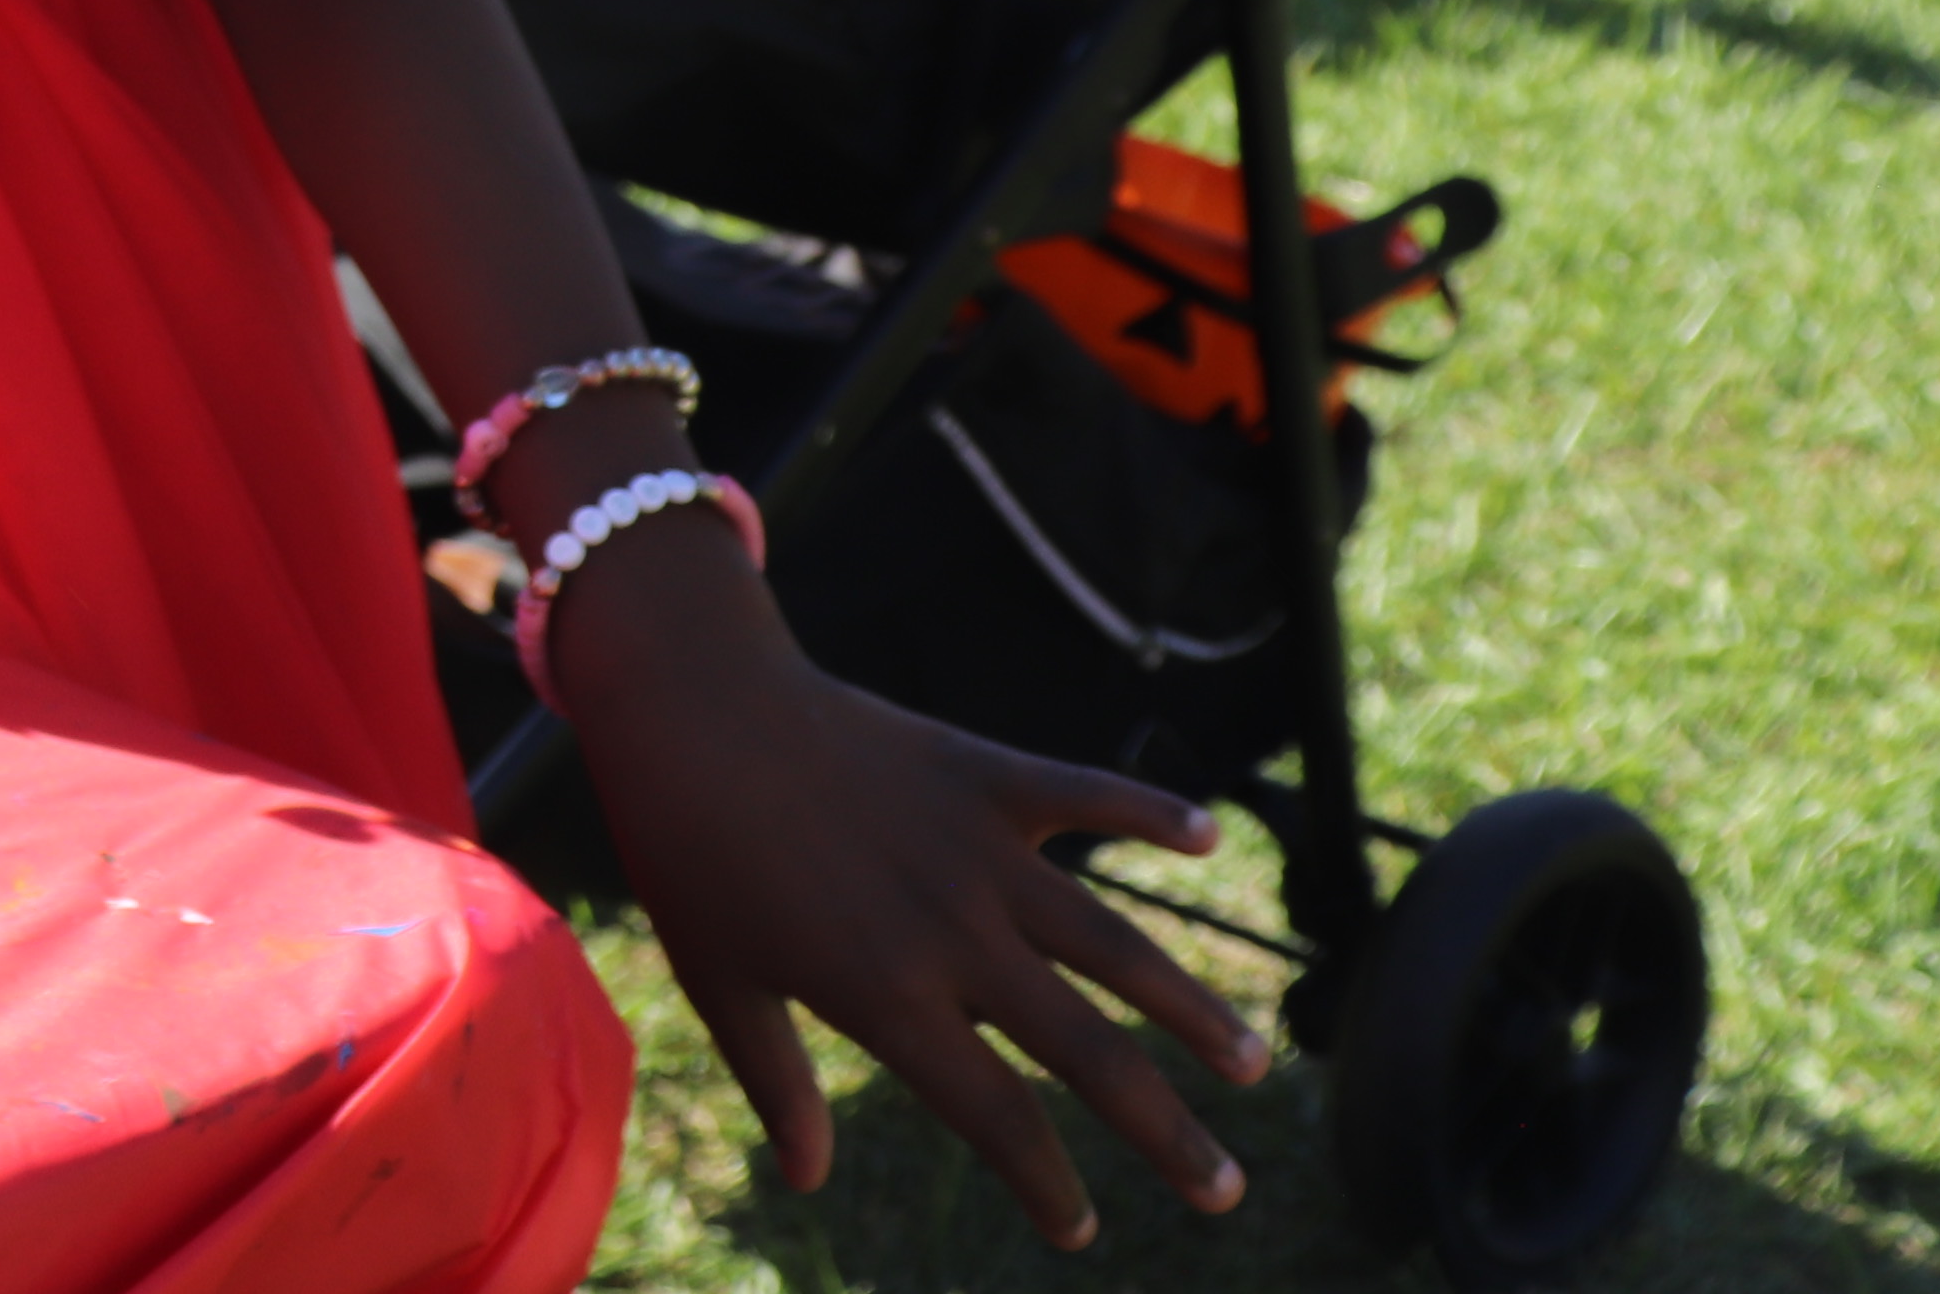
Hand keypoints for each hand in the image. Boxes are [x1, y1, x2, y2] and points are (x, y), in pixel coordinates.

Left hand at [555, 539, 1266, 1242]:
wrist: (692, 706)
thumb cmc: (689, 853)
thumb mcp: (719, 982)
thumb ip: (777, 1081)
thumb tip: (807, 1179)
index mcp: (888, 997)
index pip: (996, 1117)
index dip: (1045, 1183)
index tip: (1082, 1232)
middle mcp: (954, 934)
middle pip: (1087, 1053)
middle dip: (1164, 1130)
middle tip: (1226, 1191)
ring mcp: (979, 851)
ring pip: (1116, 944)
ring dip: (1191, 1007)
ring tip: (1250, 1061)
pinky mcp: (985, 773)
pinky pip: (1087, 793)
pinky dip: (1149, 810)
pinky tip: (1208, 836)